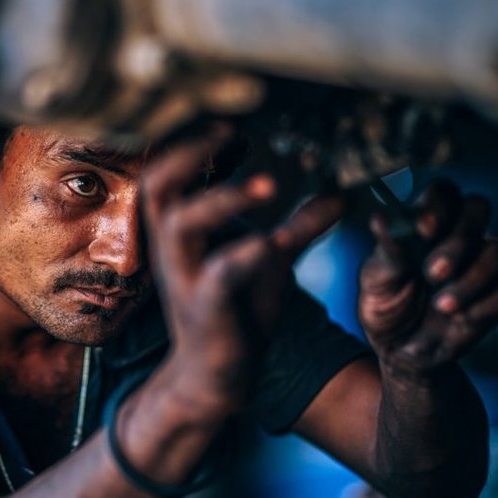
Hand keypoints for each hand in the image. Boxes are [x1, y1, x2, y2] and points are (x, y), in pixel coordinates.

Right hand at [141, 128, 344, 411]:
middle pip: (157, 185)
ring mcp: (184, 278)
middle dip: (189, 153)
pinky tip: (272, 242)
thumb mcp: (268, 261)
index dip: (192, 139)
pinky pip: (216, 275)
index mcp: (181, 229)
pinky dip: (244, 255)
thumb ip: (298, 226)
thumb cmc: (234, 312)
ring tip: (270, 183)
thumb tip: (340, 193)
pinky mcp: (203, 309)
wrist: (214, 378)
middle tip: (229, 131)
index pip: (167, 169)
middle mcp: (172, 248)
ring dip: (224, 197)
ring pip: (180, 225)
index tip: (231, 118)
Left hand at [359, 180, 497, 373]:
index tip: (423, 230)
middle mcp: (459, 238)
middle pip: (478, 209)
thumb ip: (386, 250)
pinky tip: (456, 319)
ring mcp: (482, 266)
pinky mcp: (497, 298)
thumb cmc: (385, 304)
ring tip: (440, 305)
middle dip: (458, 239)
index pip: (443, 193)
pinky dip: (481, 306)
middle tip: (431, 271)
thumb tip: (381, 219)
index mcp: (427, 224)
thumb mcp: (376, 278)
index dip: (438, 205)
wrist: (396, 350)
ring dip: (470, 278)